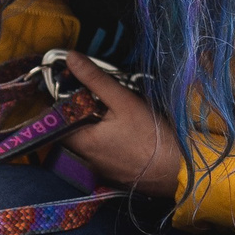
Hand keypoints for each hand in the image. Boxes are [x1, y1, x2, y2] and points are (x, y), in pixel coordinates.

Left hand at [59, 52, 184, 191]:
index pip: (56, 120)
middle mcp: (85, 160)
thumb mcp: (123, 101)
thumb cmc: (152, 136)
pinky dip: (107, 141)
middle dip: (81, 113)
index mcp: (82, 142)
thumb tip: (71, 59)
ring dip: (95, 127)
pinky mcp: (114, 175)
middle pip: (72, 130)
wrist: (178, 171)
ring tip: (113, 114)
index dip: (62, 102)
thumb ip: (95, 79)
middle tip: (98, 99)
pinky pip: (102, 154)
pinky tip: (125, 134)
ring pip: (88, 142)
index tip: (74, 88)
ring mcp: (100, 170)